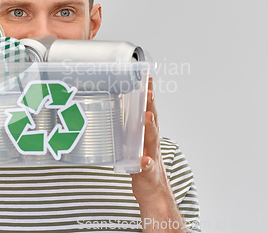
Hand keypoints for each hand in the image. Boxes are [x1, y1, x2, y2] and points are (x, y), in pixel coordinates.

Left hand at [131, 78, 175, 209]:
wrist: (154, 192)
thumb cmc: (141, 164)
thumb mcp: (133, 142)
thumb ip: (127, 127)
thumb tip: (113, 109)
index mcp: (147, 133)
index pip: (148, 109)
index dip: (148, 94)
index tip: (147, 77)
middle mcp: (151, 142)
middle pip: (152, 119)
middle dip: (150, 105)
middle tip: (147, 91)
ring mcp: (151, 155)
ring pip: (151, 139)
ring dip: (150, 127)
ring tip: (148, 116)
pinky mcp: (147, 172)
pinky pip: (146, 167)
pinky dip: (145, 162)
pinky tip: (143, 159)